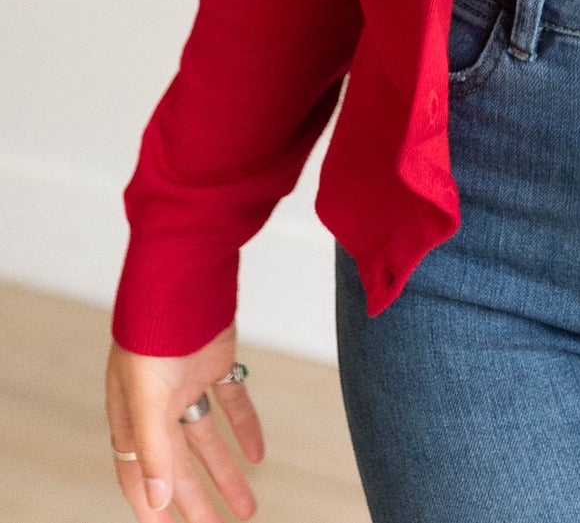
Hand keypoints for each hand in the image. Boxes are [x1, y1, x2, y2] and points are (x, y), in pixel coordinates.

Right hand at [105, 325, 265, 519]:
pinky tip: (258, 455)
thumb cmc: (154, 332)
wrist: (184, 271)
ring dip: (226, 473)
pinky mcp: (215, 360)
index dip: (151, 505)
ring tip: (247, 509)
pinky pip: (232, 402)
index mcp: (130, 413)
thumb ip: (154, 450)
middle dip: (195, 501)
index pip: (137, 472)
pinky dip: (245, 428)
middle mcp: (157, 401)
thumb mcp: (148, 397)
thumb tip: (157, 500)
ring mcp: (187, 381)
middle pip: (177, 463)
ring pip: (207, 439)